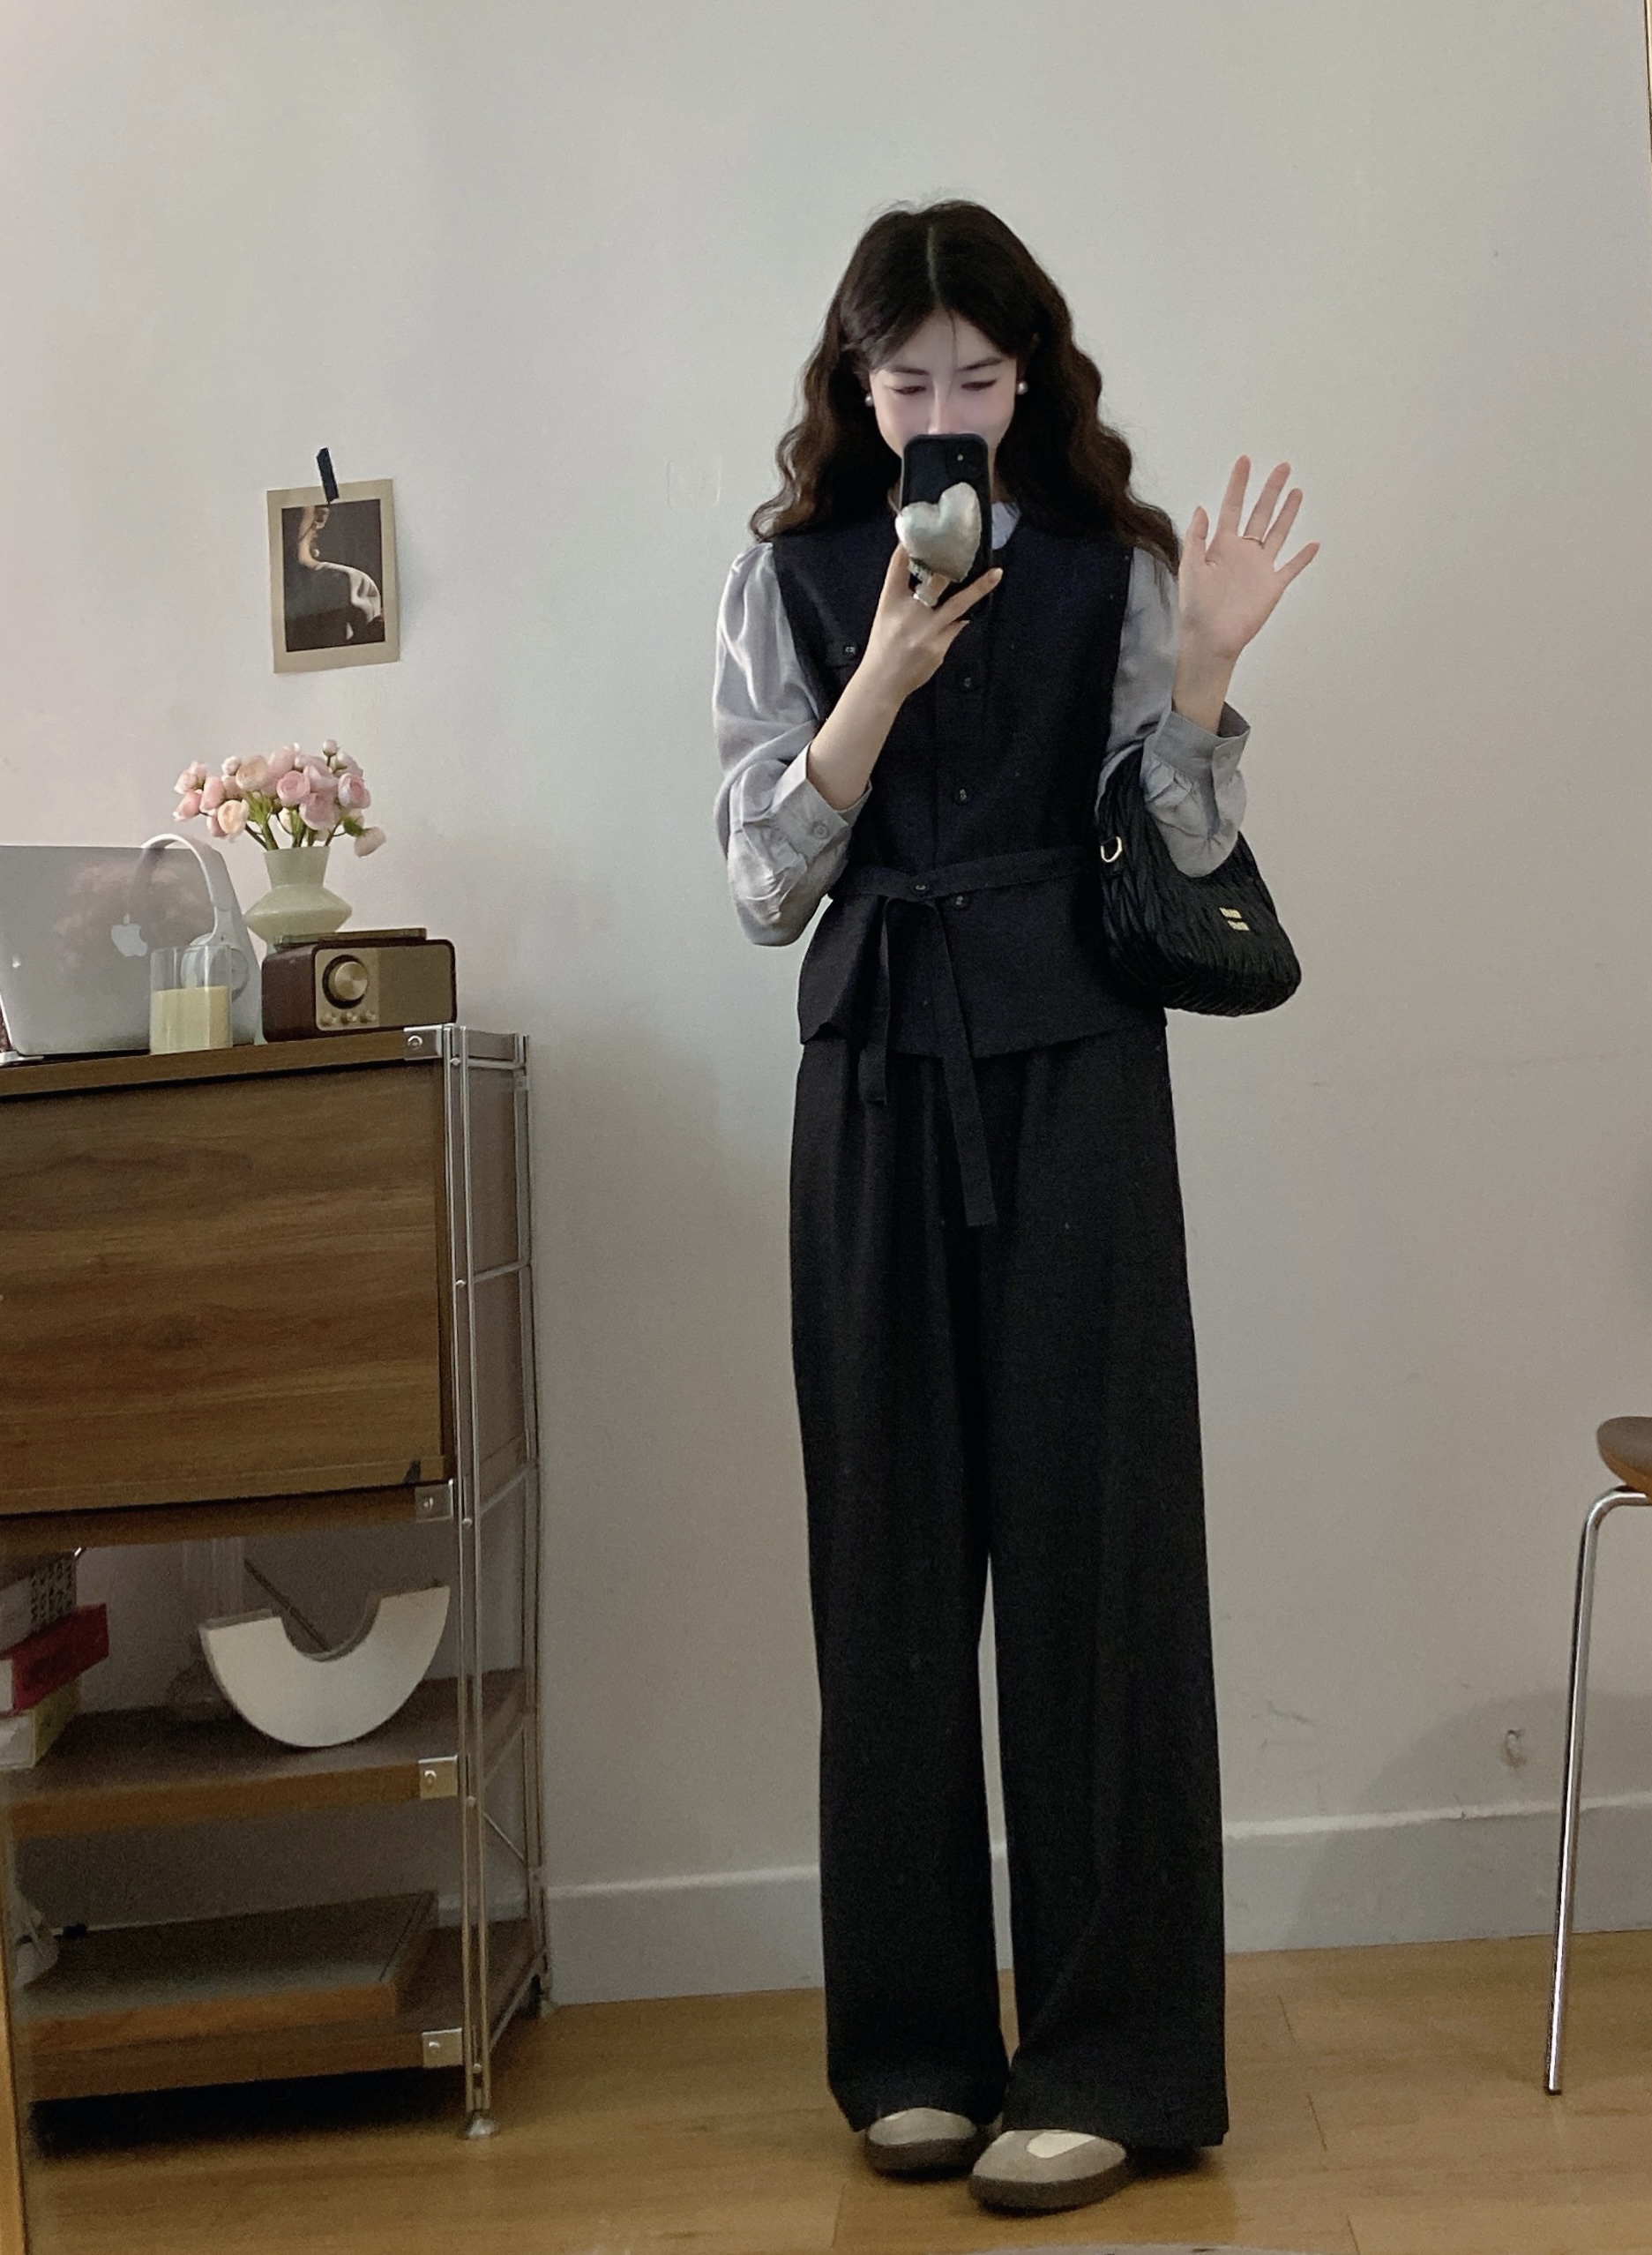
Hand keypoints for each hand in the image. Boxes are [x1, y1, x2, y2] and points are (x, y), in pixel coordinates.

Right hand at [859, 542, 1002, 706]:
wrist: (883, 681)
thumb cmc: (885, 646)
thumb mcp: (886, 614)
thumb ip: (904, 595)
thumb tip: (931, 576)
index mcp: (890, 601)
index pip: (897, 567)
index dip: (908, 547)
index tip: (919, 532)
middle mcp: (908, 612)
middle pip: (934, 582)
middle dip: (951, 567)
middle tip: (966, 549)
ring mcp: (926, 630)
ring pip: (958, 603)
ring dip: (979, 588)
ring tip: (996, 574)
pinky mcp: (939, 645)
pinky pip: (958, 625)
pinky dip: (965, 617)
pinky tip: (975, 608)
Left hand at [1179, 456, 1318, 669]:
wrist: (1211, 638)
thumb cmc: (1196, 607)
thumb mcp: (1190, 568)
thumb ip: (1196, 538)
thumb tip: (1201, 508)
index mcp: (1222, 545)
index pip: (1232, 507)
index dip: (1238, 484)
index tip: (1245, 461)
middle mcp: (1243, 552)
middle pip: (1261, 513)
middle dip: (1271, 490)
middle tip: (1282, 467)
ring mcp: (1260, 568)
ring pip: (1278, 533)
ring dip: (1288, 513)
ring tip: (1297, 491)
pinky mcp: (1272, 586)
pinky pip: (1291, 567)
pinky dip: (1303, 557)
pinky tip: (1313, 544)